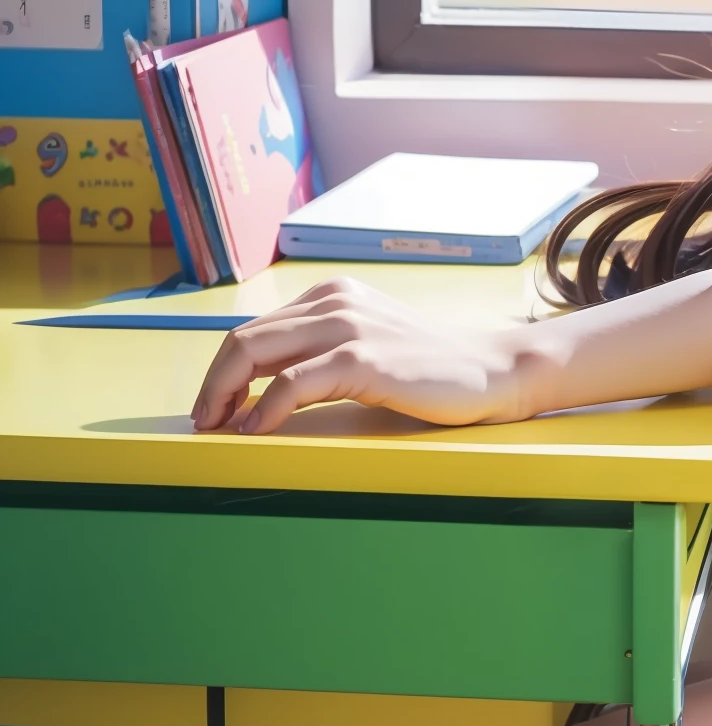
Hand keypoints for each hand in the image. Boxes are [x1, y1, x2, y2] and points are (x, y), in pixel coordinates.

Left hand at [190, 276, 558, 434]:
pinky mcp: (365, 359)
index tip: (213, 410)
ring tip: (219, 430)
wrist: (494, 370)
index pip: (253, 330)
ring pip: (253, 353)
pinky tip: (257, 430)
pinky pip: (290, 385)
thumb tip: (256, 388)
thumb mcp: (368, 344)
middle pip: (242, 340)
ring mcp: (350, 327)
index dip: (220, 372)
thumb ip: (320, 351)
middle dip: (211, 386)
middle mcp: (336, 301)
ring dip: (223, 396)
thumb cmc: (431, 367)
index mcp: (334, 295)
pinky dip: (263, 410)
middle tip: (204, 425)